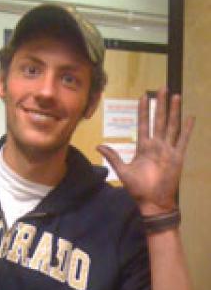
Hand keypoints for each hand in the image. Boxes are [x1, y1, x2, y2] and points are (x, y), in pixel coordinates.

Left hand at [97, 88, 194, 214]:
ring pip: (172, 126)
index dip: (143, 111)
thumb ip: (113, 157)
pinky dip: (187, 128)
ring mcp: (168, 149)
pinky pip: (183, 140)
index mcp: (143, 147)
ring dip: (174, 111)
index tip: (143, 96)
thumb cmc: (138, 188)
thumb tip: (98, 146)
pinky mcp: (178, 156)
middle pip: (159, 120)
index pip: (143, 124)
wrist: (153, 201)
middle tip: (162, 88)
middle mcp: (156, 145)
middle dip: (160, 104)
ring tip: (176, 96)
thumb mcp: (123, 171)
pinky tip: (190, 117)